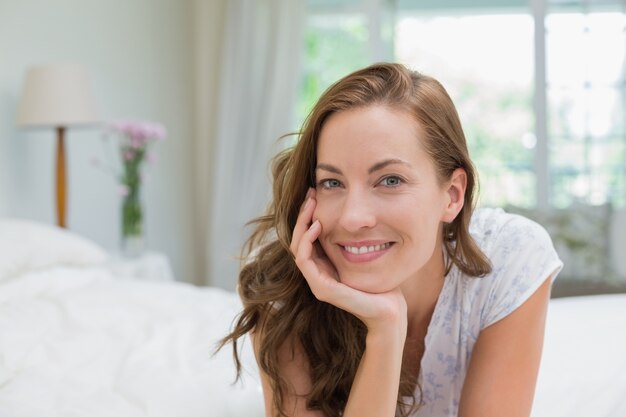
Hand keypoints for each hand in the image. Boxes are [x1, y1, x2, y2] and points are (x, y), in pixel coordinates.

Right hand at [290, 188, 407, 335]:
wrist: (391, 309)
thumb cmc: (384, 282)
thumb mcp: (369, 251)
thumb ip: (359, 237)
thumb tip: (359, 211)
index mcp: (325, 265)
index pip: (306, 237)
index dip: (308, 215)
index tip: (315, 193)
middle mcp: (318, 273)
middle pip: (298, 239)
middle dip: (303, 214)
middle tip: (310, 194)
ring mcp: (317, 282)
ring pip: (296, 247)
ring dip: (302, 224)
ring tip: (312, 206)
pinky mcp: (322, 289)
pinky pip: (303, 260)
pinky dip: (306, 241)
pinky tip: (318, 225)